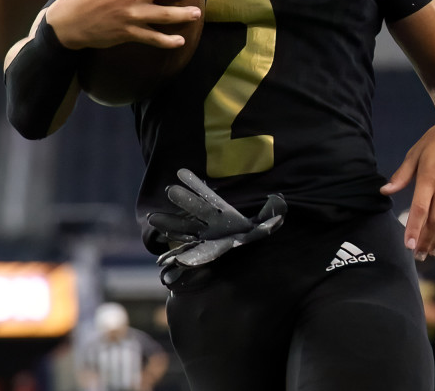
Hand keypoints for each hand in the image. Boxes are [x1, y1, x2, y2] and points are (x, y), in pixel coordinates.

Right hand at [148, 169, 285, 283]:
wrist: (247, 262)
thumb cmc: (251, 238)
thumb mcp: (263, 226)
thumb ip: (271, 215)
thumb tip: (280, 201)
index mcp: (220, 213)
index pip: (206, 196)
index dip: (195, 185)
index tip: (181, 171)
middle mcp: (207, 224)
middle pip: (193, 210)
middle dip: (183, 201)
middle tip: (170, 190)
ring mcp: (200, 240)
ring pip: (183, 230)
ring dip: (170, 225)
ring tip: (154, 218)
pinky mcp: (199, 257)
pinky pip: (185, 255)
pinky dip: (174, 258)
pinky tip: (163, 259)